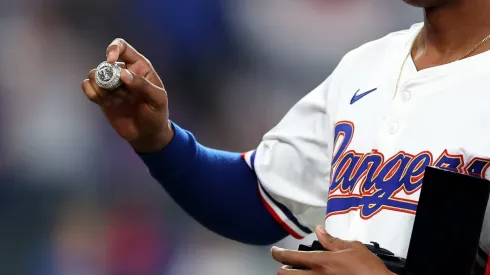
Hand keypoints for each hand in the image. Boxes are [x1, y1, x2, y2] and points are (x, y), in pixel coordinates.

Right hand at [81, 38, 172, 152]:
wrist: (147, 135)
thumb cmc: (156, 114)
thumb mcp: (157, 99)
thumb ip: (142, 85)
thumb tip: (123, 73)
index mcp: (139, 66)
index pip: (122, 47)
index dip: (113, 49)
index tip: (110, 60)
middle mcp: (123, 72)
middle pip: (105, 63)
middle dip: (107, 76)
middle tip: (118, 92)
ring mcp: (111, 85)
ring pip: (94, 74)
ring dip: (100, 86)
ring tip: (114, 100)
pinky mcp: (102, 98)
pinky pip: (88, 88)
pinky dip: (91, 92)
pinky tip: (103, 102)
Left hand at [271, 226, 393, 274]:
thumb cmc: (369, 269)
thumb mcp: (353, 248)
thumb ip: (332, 241)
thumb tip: (320, 230)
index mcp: (321, 262)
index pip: (290, 257)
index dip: (278, 253)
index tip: (274, 252)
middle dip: (282, 269)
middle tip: (286, 265)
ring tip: (299, 272)